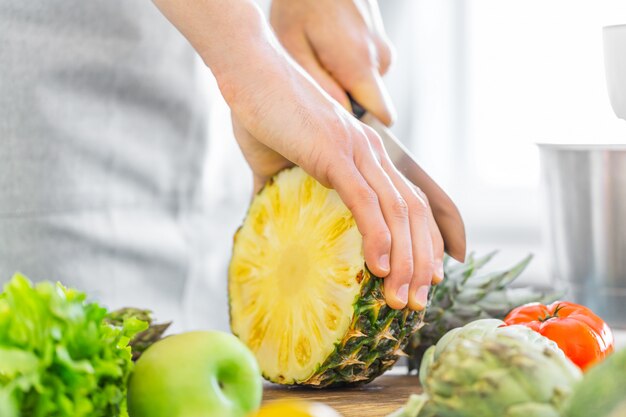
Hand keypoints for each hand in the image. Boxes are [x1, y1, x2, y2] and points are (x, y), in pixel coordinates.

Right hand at [222, 37, 442, 309]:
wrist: (247, 70)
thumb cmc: (262, 114)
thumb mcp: (278, 164)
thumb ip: (281, 194)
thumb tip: (264, 222)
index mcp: (366, 155)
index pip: (412, 201)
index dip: (427, 240)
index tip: (427, 276)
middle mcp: (372, 153)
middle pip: (415, 213)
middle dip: (423, 261)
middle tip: (417, 300)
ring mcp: (356, 151)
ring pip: (398, 211)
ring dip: (405, 259)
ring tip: (402, 297)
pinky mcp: (333, 152)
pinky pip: (364, 200)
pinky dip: (376, 235)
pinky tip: (377, 267)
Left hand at [270, 0, 394, 124]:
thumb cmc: (300, 5)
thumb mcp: (295, 49)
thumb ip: (320, 87)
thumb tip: (342, 118)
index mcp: (361, 66)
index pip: (381, 119)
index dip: (359, 128)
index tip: (337, 131)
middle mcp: (381, 59)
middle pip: (372, 104)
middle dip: (347, 104)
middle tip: (316, 91)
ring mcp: (383, 48)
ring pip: (367, 86)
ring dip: (345, 83)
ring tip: (319, 63)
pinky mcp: (380, 40)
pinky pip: (367, 69)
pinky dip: (348, 68)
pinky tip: (328, 52)